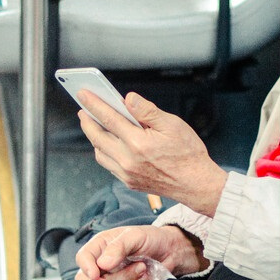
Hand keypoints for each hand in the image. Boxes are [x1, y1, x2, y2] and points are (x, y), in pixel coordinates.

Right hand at [74, 225, 206, 279]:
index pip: (83, 258)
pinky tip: (145, 278)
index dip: (86, 268)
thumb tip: (102, 265)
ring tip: (142, 267)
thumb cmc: (151, 238)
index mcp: (101, 246)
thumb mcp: (135, 236)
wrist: (171, 250)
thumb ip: (118, 247)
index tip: (96, 274)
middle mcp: (103, 264)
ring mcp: (113, 279)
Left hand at [77, 90, 227, 216]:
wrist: (196, 184)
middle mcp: (128, 160)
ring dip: (93, 137)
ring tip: (93, 124)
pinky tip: (107, 143)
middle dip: (87, 121)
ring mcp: (126, 174)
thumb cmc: (188, 154)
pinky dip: (103, 151)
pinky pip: (108, 165)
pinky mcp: (129, 182)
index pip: (109, 118)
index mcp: (138, 143)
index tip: (84, 94)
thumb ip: (147, 111)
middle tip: (83, 109)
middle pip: (97, 137)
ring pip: (100, 153)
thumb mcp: (172, 124)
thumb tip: (129, 99)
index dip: (94, 104)